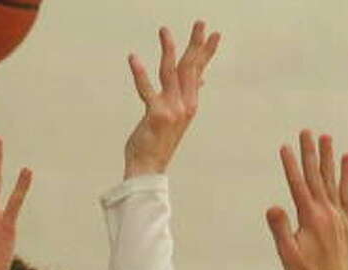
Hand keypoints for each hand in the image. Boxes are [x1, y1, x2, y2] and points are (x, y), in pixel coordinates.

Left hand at [123, 21, 220, 177]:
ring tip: (164, 31)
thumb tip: (201, 80)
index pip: (198, 72)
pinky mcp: (155, 114)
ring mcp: (171, 109)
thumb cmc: (159, 143)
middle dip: (195, 44)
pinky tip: (133, 58)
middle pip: (190, 68)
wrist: (148, 168)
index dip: (206, 52)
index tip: (214, 34)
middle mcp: (184, 105)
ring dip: (168, 49)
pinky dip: (139, 73)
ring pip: (170, 73)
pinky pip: (147, 89)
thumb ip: (186, 96)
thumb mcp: (177, 117)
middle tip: (200, 23)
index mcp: (189, 104)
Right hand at [266, 131, 347, 269]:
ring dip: (328, 158)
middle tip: (306, 131)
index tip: (284, 146)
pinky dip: (346, 175)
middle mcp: (326, 211)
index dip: (291, 165)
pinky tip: (347, 159)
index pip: (298, 185)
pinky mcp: (346, 221)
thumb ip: (281, 229)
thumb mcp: (288, 254)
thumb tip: (273, 207)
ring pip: (332, 180)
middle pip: (316, 176)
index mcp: (310, 217)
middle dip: (309, 152)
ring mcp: (338, 214)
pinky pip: (346, 192)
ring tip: (326, 137)